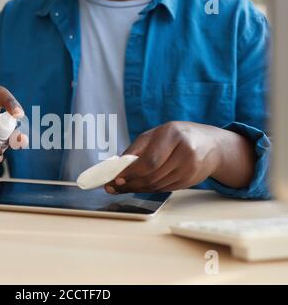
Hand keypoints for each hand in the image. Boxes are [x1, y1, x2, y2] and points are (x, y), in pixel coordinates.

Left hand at [104, 121, 253, 193]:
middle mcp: (185, 152)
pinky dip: (149, 189)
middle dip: (130, 184)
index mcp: (173, 135)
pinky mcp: (190, 181)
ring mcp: (190, 169)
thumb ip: (136, 149)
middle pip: (152, 176)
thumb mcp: (155, 134)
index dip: (131, 173)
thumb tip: (117, 166)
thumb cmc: (177, 136)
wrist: (211, 145)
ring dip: (137, 189)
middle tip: (114, 187)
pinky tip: (140, 186)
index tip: (116, 179)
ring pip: (157, 185)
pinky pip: (164, 189)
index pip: (149, 161)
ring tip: (123, 187)